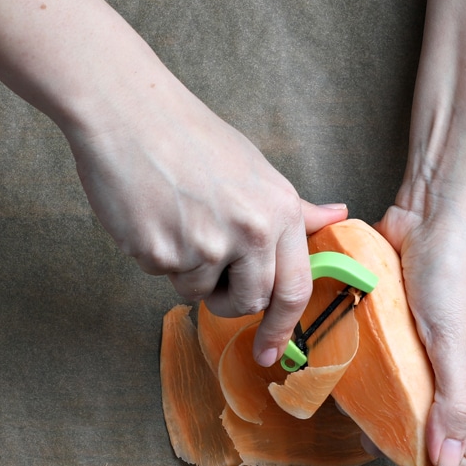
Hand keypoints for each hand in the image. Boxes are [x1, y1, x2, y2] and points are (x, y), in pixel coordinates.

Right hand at [64, 85, 347, 366]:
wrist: (129, 113)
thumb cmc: (191, 136)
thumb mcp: (255, 169)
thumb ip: (293, 208)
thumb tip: (336, 216)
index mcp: (279, 211)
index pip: (294, 289)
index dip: (283, 327)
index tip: (270, 352)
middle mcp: (250, 232)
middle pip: (249, 302)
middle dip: (228, 299)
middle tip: (210, 269)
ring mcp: (204, 245)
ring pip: (198, 292)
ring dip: (186, 270)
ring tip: (176, 217)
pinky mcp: (160, 252)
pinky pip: (162, 274)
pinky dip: (155, 252)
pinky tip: (151, 212)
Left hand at [374, 202, 465, 465]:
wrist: (435, 212)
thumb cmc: (456, 274)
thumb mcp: (458, 343)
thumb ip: (455, 403)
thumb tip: (445, 463)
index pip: (464, 453)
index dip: (435, 464)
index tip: (398, 451)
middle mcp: (449, 376)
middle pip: (424, 432)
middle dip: (394, 438)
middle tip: (364, 427)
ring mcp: (420, 353)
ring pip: (396, 400)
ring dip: (373, 407)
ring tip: (349, 397)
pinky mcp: (394, 330)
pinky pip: (376, 363)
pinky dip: (360, 371)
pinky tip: (341, 365)